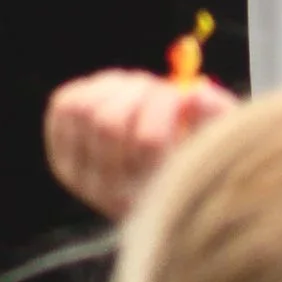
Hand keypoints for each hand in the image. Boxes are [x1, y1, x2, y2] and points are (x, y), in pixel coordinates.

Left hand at [45, 68, 232, 221]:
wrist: (161, 189)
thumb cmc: (196, 160)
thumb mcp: (220, 141)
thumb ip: (217, 116)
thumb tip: (196, 92)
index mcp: (154, 194)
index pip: (148, 138)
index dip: (167, 103)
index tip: (187, 95)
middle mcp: (112, 193)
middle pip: (109, 121)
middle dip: (141, 92)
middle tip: (162, 91)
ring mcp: (80, 177)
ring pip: (84, 109)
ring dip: (118, 88)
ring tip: (141, 92)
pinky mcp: (62, 157)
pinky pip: (65, 105)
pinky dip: (94, 88)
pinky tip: (118, 94)